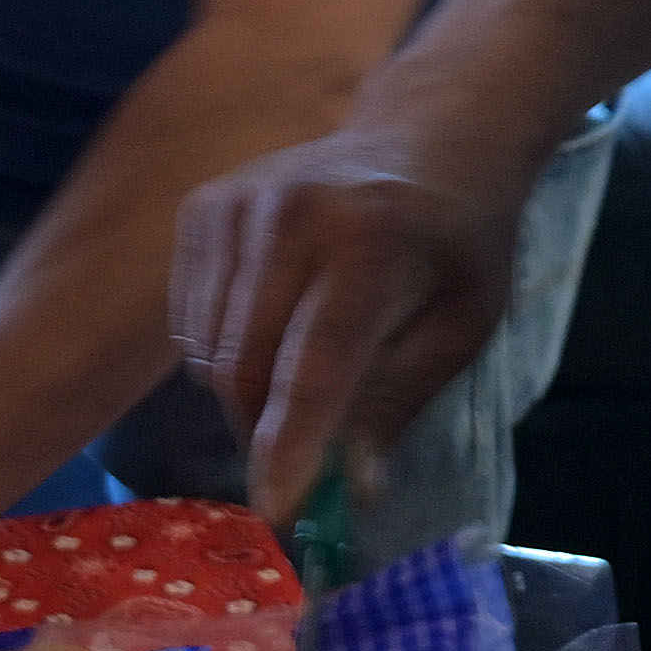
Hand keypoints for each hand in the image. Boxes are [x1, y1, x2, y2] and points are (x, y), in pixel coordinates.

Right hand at [167, 112, 537, 511]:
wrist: (428, 141)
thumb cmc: (457, 246)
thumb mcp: (462, 327)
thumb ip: (399, 404)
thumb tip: (354, 491)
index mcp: (373, 242)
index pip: (315, 363)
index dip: (291, 443)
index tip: (276, 508)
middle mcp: (293, 212)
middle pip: (245, 366)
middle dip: (264, 433)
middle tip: (300, 463)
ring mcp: (238, 202)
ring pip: (206, 351)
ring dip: (242, 395)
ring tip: (298, 380)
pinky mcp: (203, 206)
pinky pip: (188, 320)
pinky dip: (220, 351)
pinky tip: (273, 327)